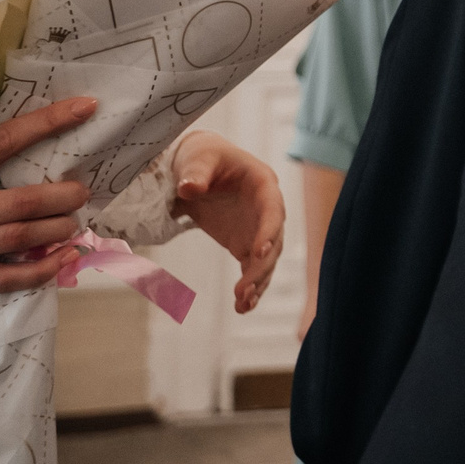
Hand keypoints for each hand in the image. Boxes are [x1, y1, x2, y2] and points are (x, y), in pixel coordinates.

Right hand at [0, 97, 98, 291]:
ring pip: (16, 240)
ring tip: (76, 221)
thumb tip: (3, 153)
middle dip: (63, 195)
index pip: (3, 142)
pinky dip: (34, 274)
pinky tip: (60, 263)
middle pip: (21, 203)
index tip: (85, 109)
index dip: (48, 123)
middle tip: (84, 188)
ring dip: (56, 230)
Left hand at [172, 131, 283, 313]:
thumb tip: (189, 188)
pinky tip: (242, 307)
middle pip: (274, 241)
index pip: (273, 209)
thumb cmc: (203, 156)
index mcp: (263, 184)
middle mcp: (267, 209)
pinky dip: (249, 287)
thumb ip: (195, 172)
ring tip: (243, 303)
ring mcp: (257, 229)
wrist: (196, 167)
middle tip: (244, 288)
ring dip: (258, 282)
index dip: (269, 231)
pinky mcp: (244, 244)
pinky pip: (252, 269)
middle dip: (262, 266)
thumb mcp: (198, 157)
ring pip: (267, 261)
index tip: (259, 252)